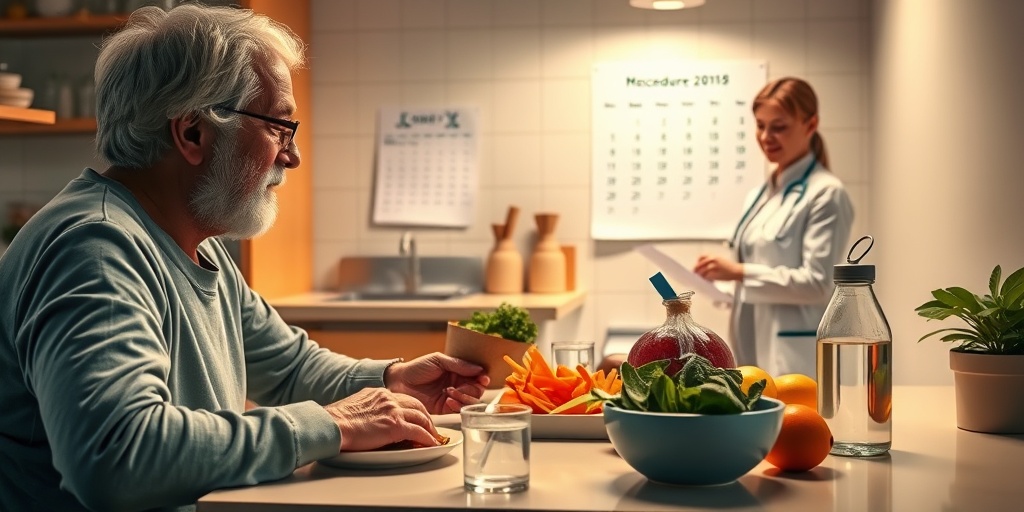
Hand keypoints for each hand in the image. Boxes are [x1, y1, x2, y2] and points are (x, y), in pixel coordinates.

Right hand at [324, 388, 439, 450]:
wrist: (333, 424)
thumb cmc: (338, 420)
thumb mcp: (356, 406)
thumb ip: (369, 408)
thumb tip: (373, 419)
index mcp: (379, 393)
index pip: (403, 399)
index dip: (412, 408)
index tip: (416, 415)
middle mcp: (389, 399)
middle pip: (416, 405)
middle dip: (426, 416)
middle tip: (430, 426)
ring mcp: (394, 411)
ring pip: (421, 417)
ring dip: (430, 428)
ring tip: (434, 436)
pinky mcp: (395, 426)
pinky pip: (418, 432)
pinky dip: (428, 438)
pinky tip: (431, 443)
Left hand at [384, 353, 489, 413]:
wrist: (399, 382)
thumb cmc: (417, 368)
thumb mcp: (439, 360)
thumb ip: (459, 364)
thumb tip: (479, 368)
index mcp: (458, 370)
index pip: (477, 375)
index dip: (482, 377)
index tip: (483, 378)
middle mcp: (458, 384)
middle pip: (477, 390)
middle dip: (472, 389)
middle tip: (461, 386)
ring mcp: (452, 396)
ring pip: (470, 401)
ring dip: (464, 397)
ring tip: (451, 392)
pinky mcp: (445, 408)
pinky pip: (459, 409)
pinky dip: (458, 406)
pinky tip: (450, 401)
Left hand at [694, 254, 743, 281]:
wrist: (737, 271)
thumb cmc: (729, 266)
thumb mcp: (720, 259)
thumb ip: (712, 261)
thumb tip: (703, 266)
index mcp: (713, 256)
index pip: (701, 257)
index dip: (698, 262)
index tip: (697, 266)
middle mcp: (712, 260)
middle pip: (699, 265)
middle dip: (696, 270)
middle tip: (695, 274)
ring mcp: (713, 267)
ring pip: (702, 271)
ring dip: (700, 275)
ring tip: (700, 278)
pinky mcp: (715, 274)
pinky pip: (706, 276)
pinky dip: (705, 278)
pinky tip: (706, 280)